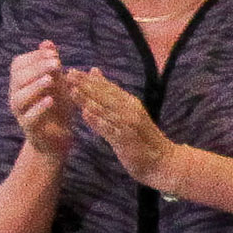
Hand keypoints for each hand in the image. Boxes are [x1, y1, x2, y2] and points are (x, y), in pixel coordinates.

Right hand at [7, 43, 74, 158]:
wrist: (58, 137)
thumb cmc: (57, 106)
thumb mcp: (58, 82)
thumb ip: (52, 64)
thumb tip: (47, 42)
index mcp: (21, 82)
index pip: (19, 64)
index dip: (34, 57)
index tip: (53, 53)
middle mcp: (16, 95)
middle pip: (18, 78)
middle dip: (37, 68)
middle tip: (56, 63)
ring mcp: (20, 112)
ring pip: (19, 97)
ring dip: (35, 86)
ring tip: (50, 80)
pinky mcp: (28, 127)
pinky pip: (29, 117)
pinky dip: (39, 108)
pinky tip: (50, 100)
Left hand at [63, 68, 182, 192]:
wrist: (163, 161)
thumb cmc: (143, 139)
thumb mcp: (129, 115)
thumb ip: (113, 98)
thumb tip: (97, 75)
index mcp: (131, 103)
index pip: (108, 88)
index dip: (90, 79)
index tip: (72, 71)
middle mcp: (131, 110)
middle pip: (105, 95)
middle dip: (86, 85)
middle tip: (69, 75)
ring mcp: (129, 125)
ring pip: (105, 110)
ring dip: (88, 100)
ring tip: (72, 90)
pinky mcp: (126, 140)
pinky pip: (109, 129)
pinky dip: (97, 120)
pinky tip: (86, 114)